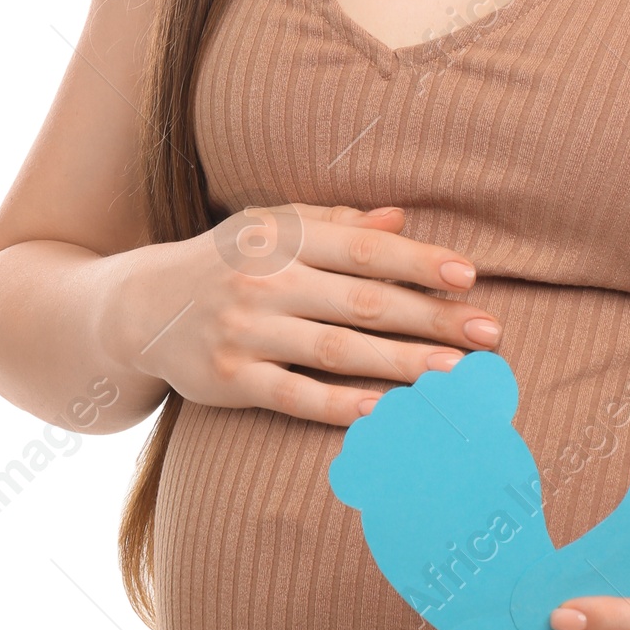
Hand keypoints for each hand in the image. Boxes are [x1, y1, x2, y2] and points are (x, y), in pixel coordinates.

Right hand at [97, 202, 501, 425]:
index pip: (365, 250)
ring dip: (403, 364)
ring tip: (457, 376)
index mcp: (285, 237)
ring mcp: (248, 333)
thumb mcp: (274, 226)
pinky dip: (343, 406)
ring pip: (338, 351)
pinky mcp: (232, 381)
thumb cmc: (227, 260)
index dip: (420, 262)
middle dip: (431, 318)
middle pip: (363, 302)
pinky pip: (296, 396)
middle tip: (489, 335)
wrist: (140, 307)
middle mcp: (266, 281)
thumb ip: (337, 222)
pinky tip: (388, 412)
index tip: (470, 277)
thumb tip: (402, 218)